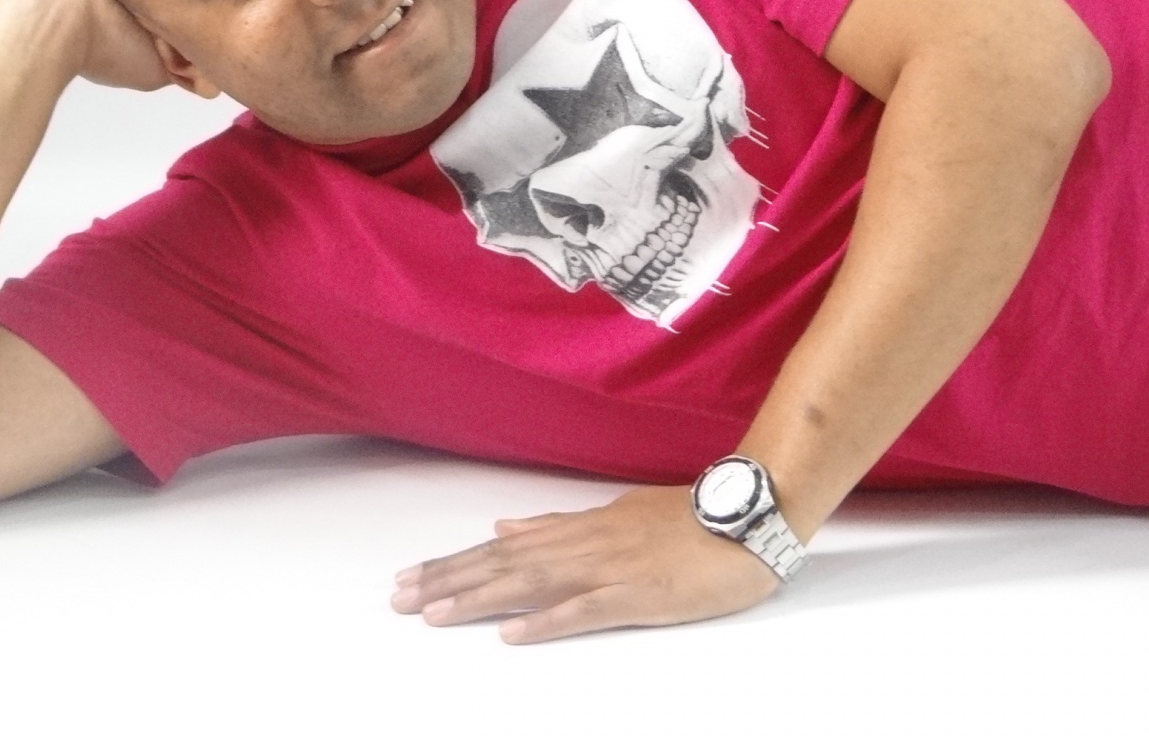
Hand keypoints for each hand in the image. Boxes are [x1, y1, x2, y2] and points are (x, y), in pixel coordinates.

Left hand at [391, 485, 781, 643]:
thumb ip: (560, 525)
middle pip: (506, 563)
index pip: (506, 546)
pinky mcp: (640, 595)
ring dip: (481, 598)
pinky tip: (514, 635)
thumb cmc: (689, 520)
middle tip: (398, 598)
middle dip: (450, 580)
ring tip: (434, 613)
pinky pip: (587, 610)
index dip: (456, 562)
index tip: (412, 578)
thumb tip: (507, 526)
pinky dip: (548, 622)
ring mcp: (612, 568)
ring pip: (534, 584)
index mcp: (582, 527)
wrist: (749, 515)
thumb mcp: (617, 513)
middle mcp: (587, 543)